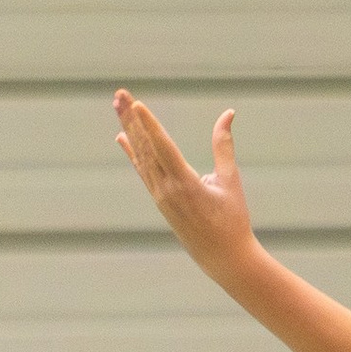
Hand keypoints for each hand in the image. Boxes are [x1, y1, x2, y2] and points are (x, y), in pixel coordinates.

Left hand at [114, 93, 255, 278]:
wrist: (223, 258)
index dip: (149, 124)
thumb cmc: (232, 220)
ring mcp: (159, 196)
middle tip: (119, 93)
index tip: (135, 104)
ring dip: (130, 129)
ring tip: (118, 105)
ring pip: (140, 156)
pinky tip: (122, 136)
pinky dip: (133, 152)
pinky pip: (142, 171)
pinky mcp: (159, 200)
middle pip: (144, 147)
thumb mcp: (230, 181)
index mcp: (185, 184)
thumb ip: (224, 146)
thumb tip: (228, 113)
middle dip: (131, 119)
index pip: (162, 148)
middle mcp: (166, 189)